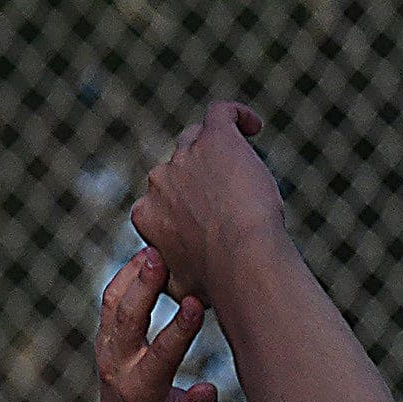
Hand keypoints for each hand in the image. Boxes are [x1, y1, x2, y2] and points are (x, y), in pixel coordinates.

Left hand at [95, 248, 219, 401]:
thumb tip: (206, 390)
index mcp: (141, 393)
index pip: (160, 355)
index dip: (179, 329)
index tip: (197, 303)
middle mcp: (117, 367)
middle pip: (125, 320)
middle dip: (143, 287)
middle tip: (160, 257)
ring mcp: (107, 350)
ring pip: (112, 305)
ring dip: (131, 275)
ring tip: (154, 248)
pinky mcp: (106, 338)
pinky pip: (110, 302)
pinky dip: (126, 277)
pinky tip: (149, 256)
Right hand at [129, 102, 284, 283]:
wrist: (240, 258)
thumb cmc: (218, 281)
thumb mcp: (181, 287)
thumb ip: (172, 277)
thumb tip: (172, 287)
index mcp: (148, 214)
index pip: (165, 198)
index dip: (189, 206)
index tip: (214, 220)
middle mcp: (160, 180)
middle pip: (180, 166)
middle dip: (203, 179)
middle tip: (236, 197)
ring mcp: (185, 157)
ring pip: (199, 140)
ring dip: (218, 151)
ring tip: (247, 167)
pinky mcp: (216, 139)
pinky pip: (222, 114)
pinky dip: (236, 116)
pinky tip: (254, 126)